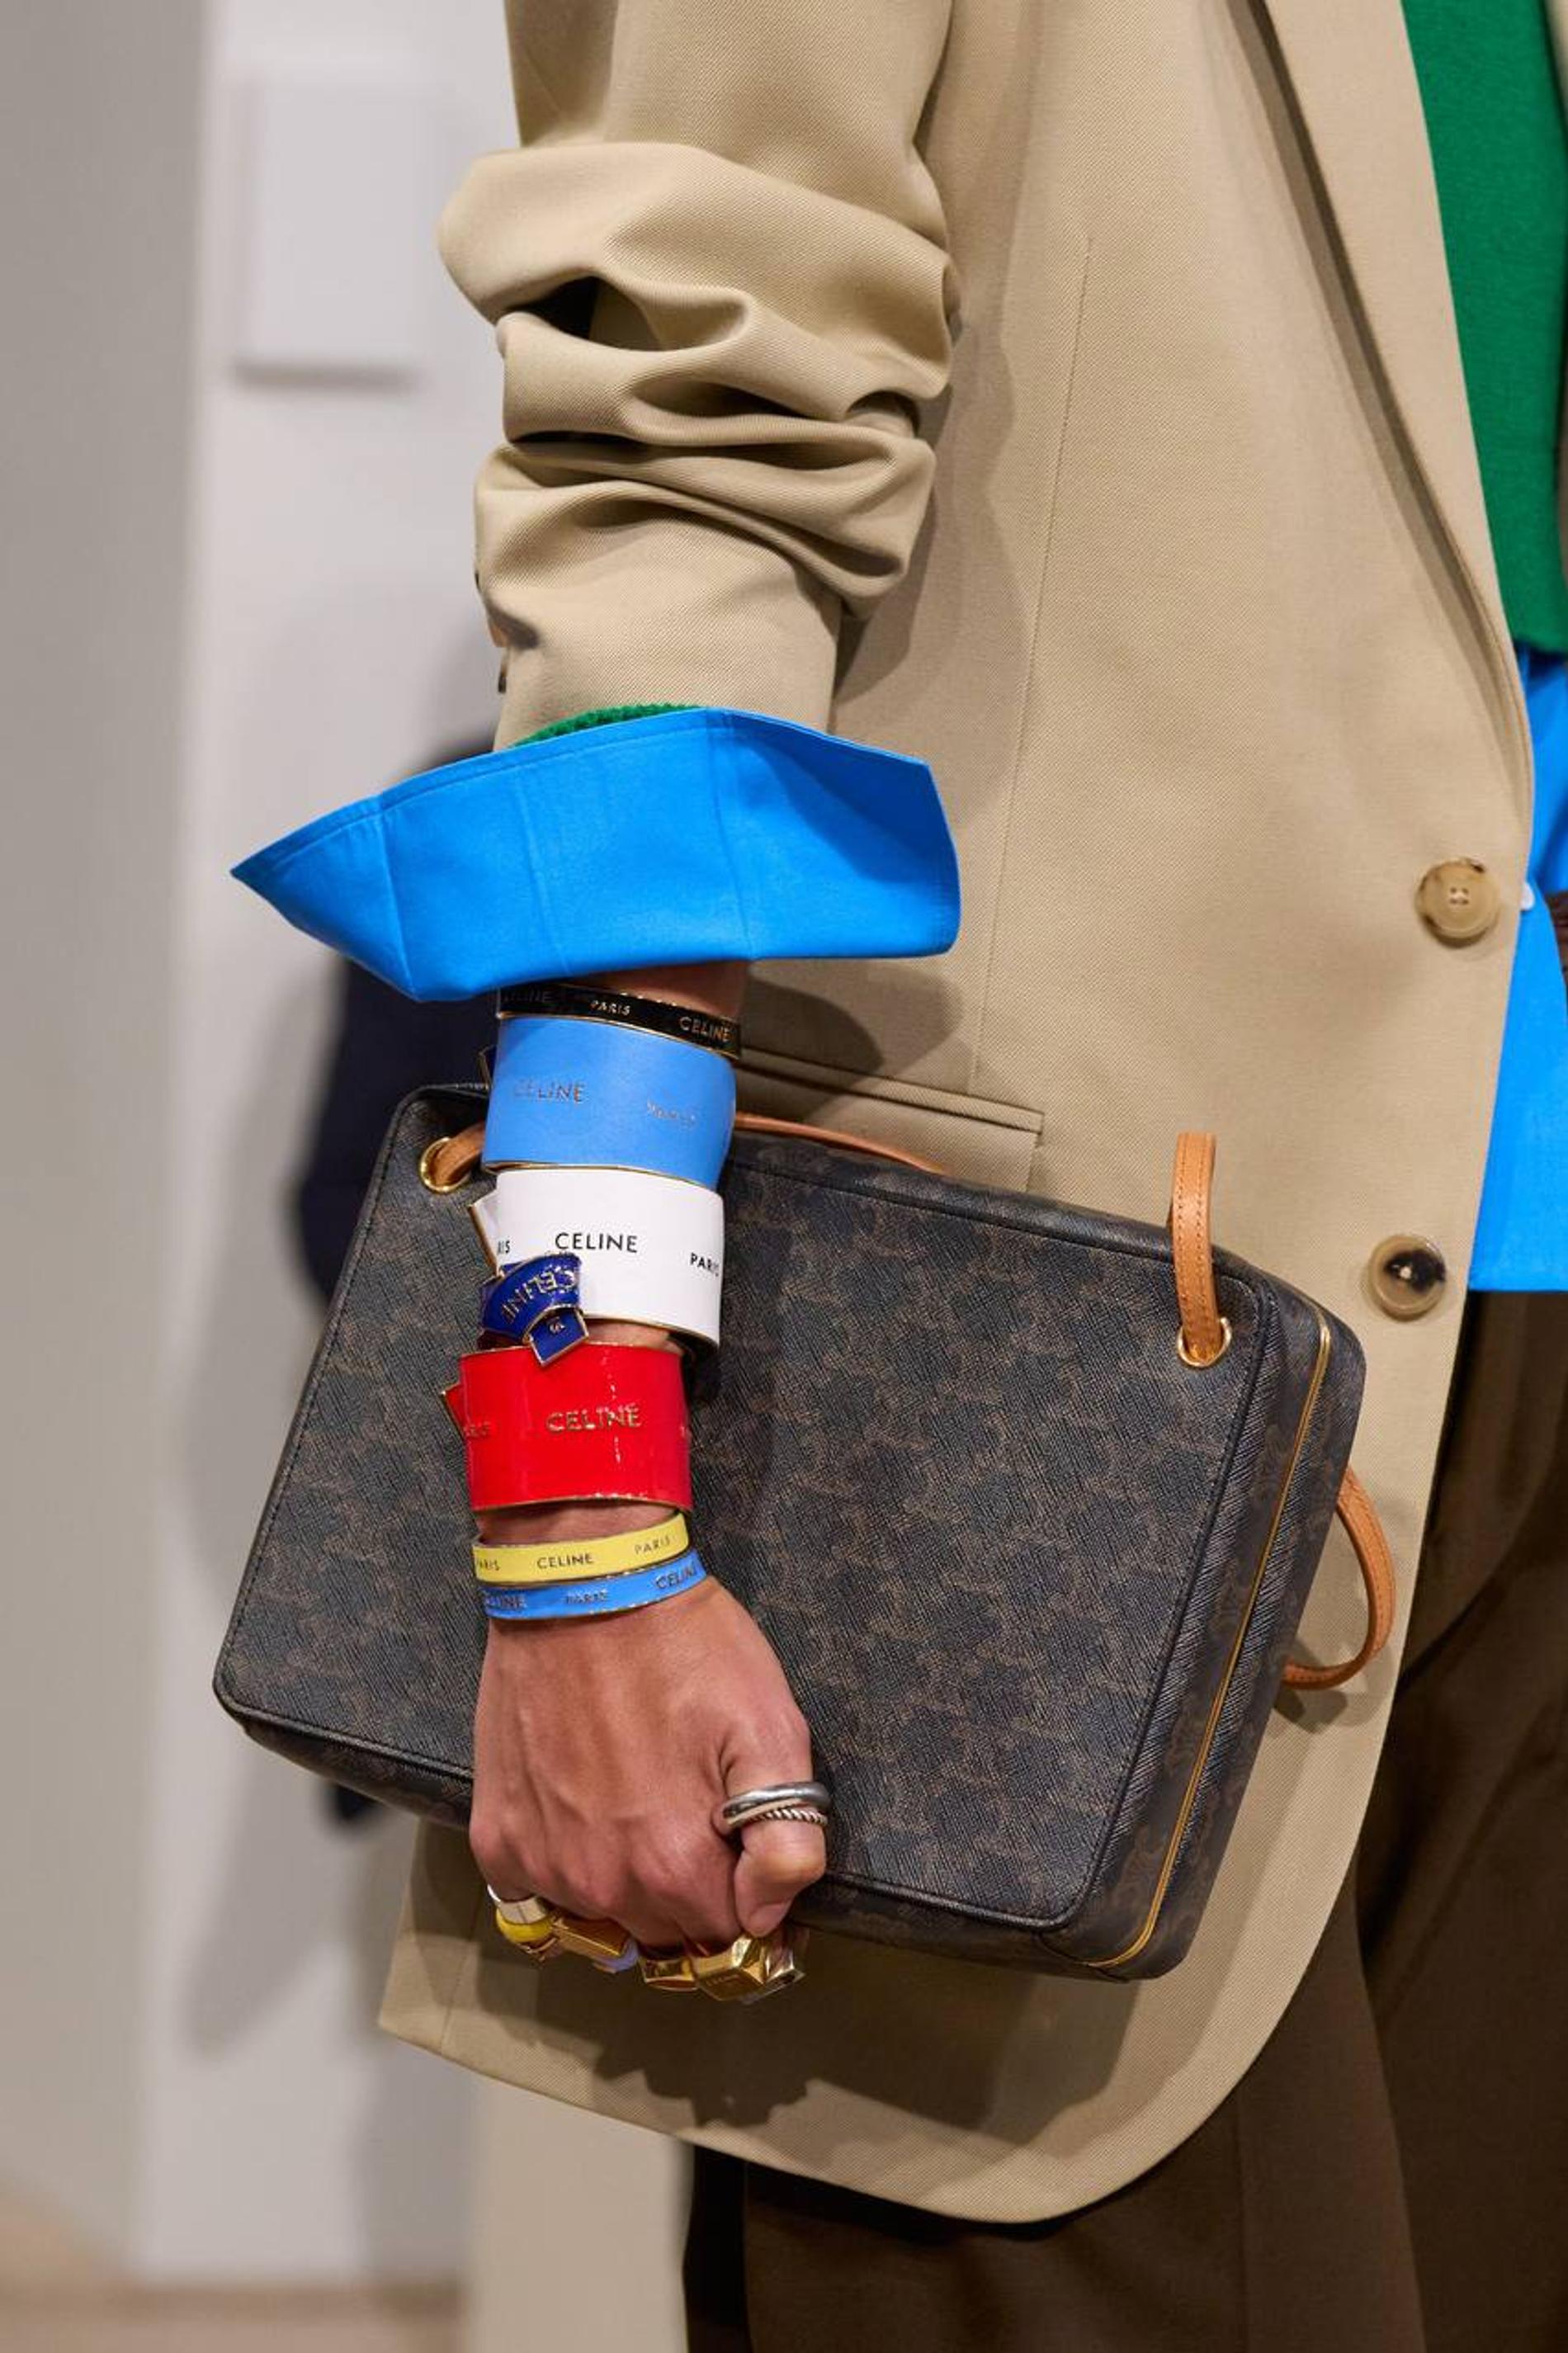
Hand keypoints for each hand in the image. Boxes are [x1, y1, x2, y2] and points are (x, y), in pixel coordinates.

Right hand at [469, 1498, 825, 1951]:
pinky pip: (539, 1896)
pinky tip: (585, 1814)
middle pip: (668, 1935)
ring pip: (603, 1919)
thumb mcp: (771, 1726)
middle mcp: (603, 1884)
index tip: (755, 1868)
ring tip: (643, 1809)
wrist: (583, 1584)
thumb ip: (786, 1840)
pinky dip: (565, 1872)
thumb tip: (771, 1915)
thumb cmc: (687, 1645)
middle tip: (702, 1827)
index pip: (733, 1937)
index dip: (757, 1906)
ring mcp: (542, 1864)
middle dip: (695, 1898)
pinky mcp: (497, 1837)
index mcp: (676, 1866)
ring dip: (629, 1887)